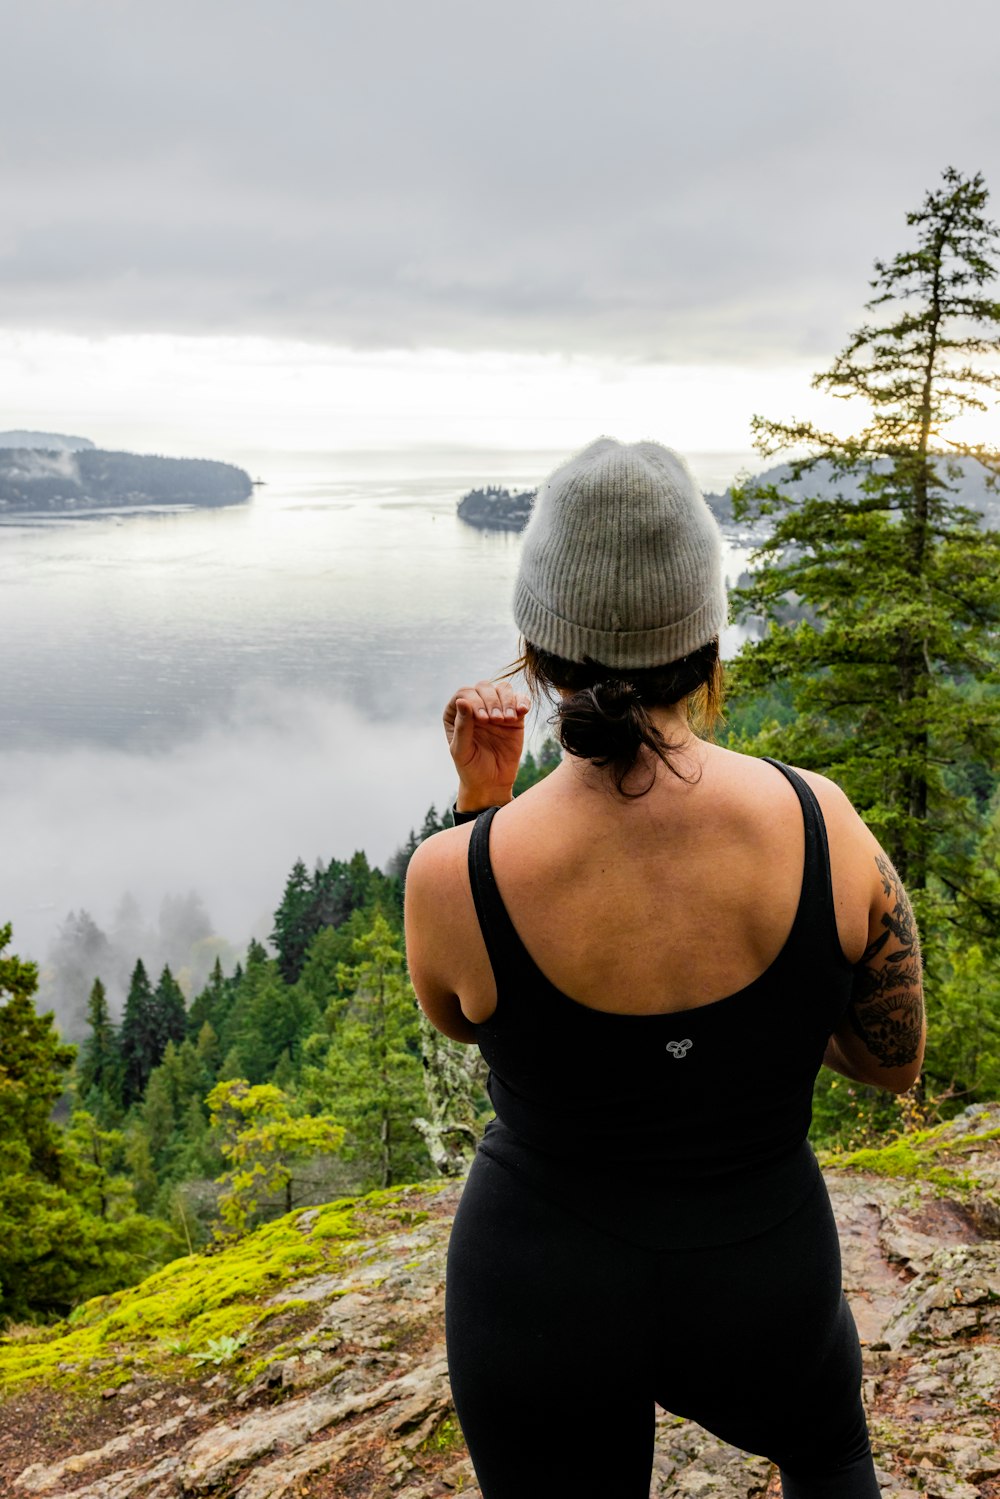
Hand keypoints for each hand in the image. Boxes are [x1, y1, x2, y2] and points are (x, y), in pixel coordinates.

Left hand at [443, 679, 531, 808]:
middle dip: (491, 701)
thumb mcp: (462, 750)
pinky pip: (520, 700)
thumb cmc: (471, 767)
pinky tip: (522, 712)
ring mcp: (496, 709)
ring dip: (507, 701)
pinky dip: (523, 702)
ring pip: (503, 689)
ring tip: (508, 720)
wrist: (491, 782)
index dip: (475, 701)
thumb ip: (462, 726)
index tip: (483, 720)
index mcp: (456, 712)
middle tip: (496, 720)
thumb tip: (462, 701)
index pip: (464, 693)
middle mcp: (476, 706)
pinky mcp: (514, 716)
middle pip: (484, 687)